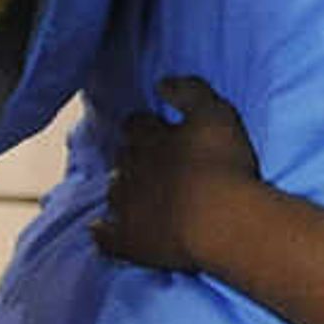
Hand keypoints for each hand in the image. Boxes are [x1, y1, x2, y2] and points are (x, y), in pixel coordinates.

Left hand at [98, 76, 263, 272]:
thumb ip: (189, 91)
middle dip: (131, 157)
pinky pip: (105, 236)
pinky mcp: (128, 241)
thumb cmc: (223, 164)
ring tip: (132, 195)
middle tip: (146, 162)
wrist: (222, 220)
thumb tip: (161, 83)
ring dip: (120, 190)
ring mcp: (127, 206)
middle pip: (123, 158)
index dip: (143, 125)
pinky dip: (102, 231)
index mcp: (151, 138)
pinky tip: (100, 230)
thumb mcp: (215, 113)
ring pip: (114, 192)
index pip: (136, 125)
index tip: (150, 127)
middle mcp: (132, 169)